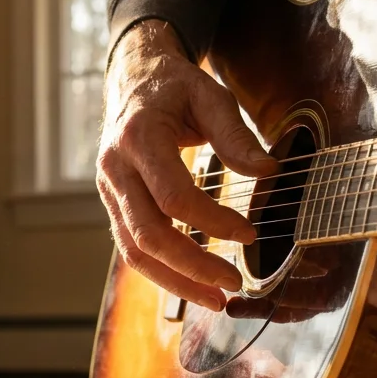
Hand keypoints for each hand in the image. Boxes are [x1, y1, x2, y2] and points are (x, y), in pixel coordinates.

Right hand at [96, 20, 277, 311]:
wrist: (132, 78)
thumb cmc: (174, 87)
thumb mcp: (210, 95)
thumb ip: (236, 135)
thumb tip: (268, 171)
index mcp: (139, 138)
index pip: (173, 196)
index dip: (212, 221)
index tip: (249, 233)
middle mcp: (115, 169)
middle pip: (148, 235)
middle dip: (191, 267)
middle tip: (232, 284)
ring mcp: (108, 190)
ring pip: (134, 251)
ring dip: (175, 282)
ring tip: (215, 299)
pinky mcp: (113, 205)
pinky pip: (132, 247)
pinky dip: (162, 271)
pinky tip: (193, 284)